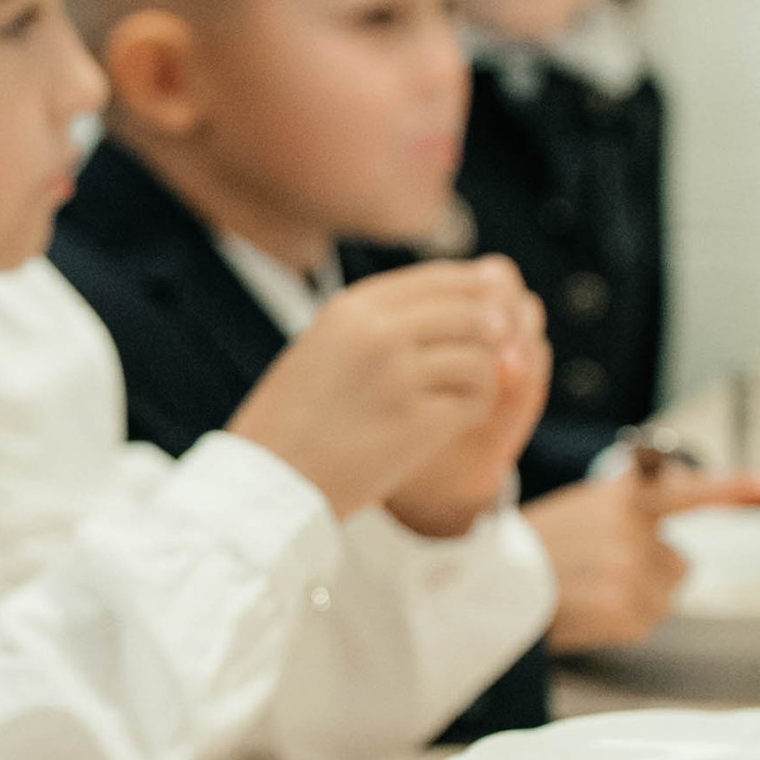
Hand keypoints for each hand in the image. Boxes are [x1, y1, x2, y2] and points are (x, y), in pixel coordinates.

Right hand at [228, 262, 534, 523]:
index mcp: (353, 307)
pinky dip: (472, 410)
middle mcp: (379, 332)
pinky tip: (448, 421)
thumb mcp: (326, 346)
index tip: (486, 316)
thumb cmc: (295, 418)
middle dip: (491, 336)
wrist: (268, 481)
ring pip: (483, 357)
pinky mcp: (417, 423)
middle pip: (474, 312)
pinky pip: (477, 402)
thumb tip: (466, 299)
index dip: (476, 295)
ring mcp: (400, 377)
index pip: (443, 278)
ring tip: (455, 397)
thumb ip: (381, 321)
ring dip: (482, 377)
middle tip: (487, 360)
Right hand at [530, 462, 759, 652]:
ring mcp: (633, 574)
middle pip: (677, 563)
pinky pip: (646, 620)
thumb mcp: (580, 507)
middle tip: (600, 570)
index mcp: (622, 500)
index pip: (688, 492)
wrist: (496, 588)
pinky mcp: (629, 612)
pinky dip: (619, 621)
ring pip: (664, 594)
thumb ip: (627, 504)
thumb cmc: (534, 548)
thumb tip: (673, 507)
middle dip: (650, 570)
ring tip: (588, 590)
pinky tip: (588, 609)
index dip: (736, 487)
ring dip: (635, 596)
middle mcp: (634, 533)